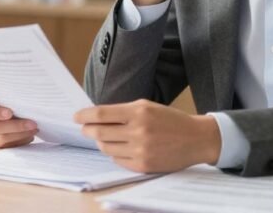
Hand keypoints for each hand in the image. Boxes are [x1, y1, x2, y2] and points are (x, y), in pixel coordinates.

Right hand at [0, 85, 37, 148]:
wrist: (26, 117)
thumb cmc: (19, 99)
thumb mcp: (15, 92)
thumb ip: (13, 90)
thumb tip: (25, 87)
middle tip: (11, 113)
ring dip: (15, 128)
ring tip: (32, 126)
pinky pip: (2, 143)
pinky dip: (17, 139)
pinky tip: (29, 135)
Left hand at [75, 99, 220, 173]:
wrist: (195, 139)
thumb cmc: (169, 120)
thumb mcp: (147, 107)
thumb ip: (123, 111)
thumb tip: (96, 116)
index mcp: (138, 112)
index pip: (101, 114)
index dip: (84, 116)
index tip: (76, 117)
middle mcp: (138, 131)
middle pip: (98, 132)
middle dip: (88, 130)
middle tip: (85, 128)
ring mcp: (140, 150)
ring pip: (106, 147)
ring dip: (101, 142)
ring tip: (106, 137)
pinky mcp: (143, 165)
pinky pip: (117, 160)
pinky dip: (114, 154)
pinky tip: (121, 148)